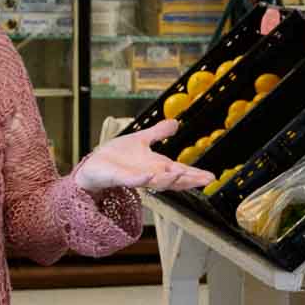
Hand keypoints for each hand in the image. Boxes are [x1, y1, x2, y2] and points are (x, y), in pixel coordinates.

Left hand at [71, 120, 213, 193]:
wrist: (93, 166)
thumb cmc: (116, 157)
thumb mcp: (141, 140)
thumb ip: (158, 133)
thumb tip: (176, 123)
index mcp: (156, 166)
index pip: (180, 172)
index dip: (195, 174)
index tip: (211, 177)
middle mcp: (149, 174)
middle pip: (173, 179)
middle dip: (189, 179)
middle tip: (206, 180)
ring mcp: (135, 177)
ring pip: (156, 181)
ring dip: (169, 179)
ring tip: (182, 174)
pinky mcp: (119, 177)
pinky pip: (132, 180)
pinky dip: (141, 179)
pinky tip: (149, 176)